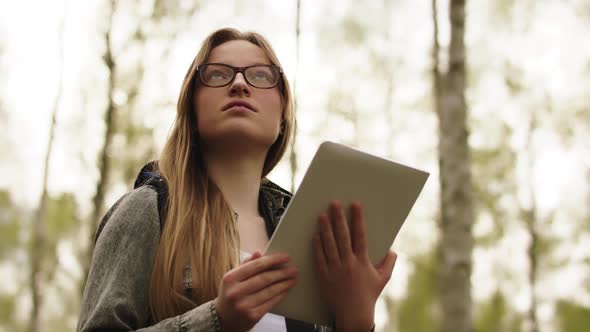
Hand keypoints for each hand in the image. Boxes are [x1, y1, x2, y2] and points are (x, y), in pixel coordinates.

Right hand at [214, 251, 297, 331]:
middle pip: (265, 278)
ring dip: (284, 284)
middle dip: (282, 273)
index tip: (286, 257)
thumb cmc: (230, 294)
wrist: (223, 319)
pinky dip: (280, 295)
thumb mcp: (232, 278)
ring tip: (293, 279)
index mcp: (230, 278)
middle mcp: (236, 292)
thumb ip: (246, 264)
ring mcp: (244, 305)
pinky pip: (271, 302)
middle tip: (293, 269)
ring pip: (270, 291)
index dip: (273, 260)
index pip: (256, 265)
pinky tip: (286, 290)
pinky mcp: (252, 316)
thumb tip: (259, 252)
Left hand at [312, 201, 396, 331]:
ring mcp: (335, 269)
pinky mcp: (324, 276)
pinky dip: (317, 247)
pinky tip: (315, 235)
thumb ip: (389, 263)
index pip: (360, 235)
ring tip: (322, 215)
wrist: (353, 314)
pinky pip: (319, 259)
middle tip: (334, 204)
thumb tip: (393, 251)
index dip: (358, 218)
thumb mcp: (383, 279)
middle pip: (342, 236)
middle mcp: (348, 263)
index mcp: (362, 261)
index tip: (355, 205)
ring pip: (329, 245)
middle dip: (338, 218)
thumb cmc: (368, 296)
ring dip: (325, 229)